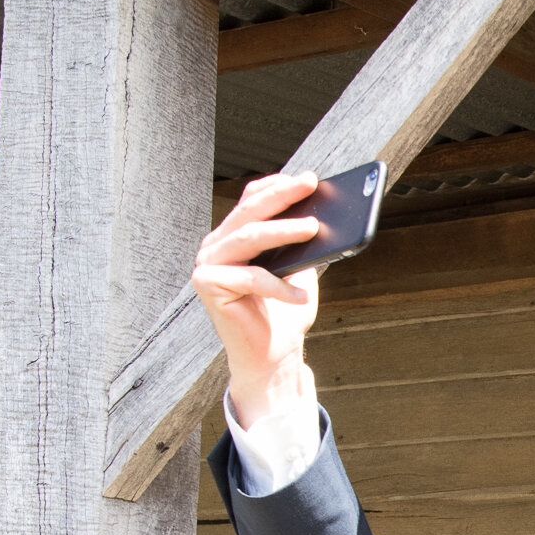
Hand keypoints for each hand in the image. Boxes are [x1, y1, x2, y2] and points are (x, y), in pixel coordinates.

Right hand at [190, 171, 324, 427]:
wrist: (272, 356)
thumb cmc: (285, 314)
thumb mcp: (301, 272)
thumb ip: (306, 245)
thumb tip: (327, 216)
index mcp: (235, 237)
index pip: (252, 200)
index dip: (277, 186)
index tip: (308, 178)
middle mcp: (216, 246)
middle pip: (249, 212)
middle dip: (282, 196)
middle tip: (309, 185)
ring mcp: (208, 264)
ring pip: (248, 238)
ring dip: (282, 231)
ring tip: (312, 227)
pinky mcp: (207, 286)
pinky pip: (249, 277)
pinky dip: (279, 286)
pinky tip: (302, 295)